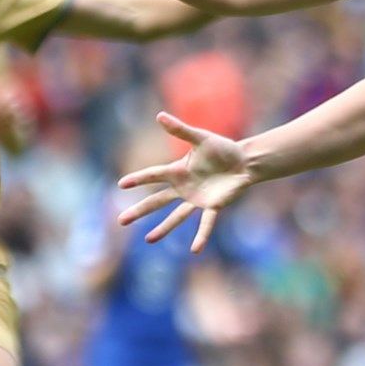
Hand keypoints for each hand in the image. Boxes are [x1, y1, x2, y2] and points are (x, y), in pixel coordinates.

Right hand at [117, 112, 251, 252]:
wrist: (244, 161)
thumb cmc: (221, 148)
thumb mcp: (201, 138)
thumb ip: (180, 130)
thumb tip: (159, 116)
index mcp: (178, 171)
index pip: (153, 175)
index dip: (138, 179)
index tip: (121, 185)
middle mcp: (184, 188)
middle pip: (157, 201)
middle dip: (140, 210)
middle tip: (121, 220)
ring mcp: (197, 199)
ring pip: (177, 216)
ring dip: (163, 228)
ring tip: (149, 240)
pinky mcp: (213, 206)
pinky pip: (206, 223)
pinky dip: (201, 236)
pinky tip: (195, 249)